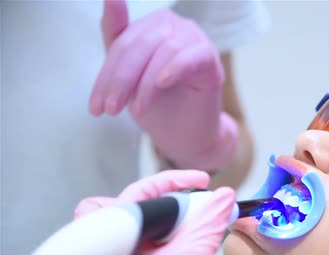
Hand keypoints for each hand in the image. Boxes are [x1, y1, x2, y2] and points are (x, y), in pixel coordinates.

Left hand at [74, 170, 235, 254]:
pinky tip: (187, 250)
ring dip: (167, 226)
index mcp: (100, 249)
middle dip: (163, 205)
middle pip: (128, 213)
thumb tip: (223, 199)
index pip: (130, 198)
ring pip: (137, 236)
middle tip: (194, 206)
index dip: (167, 184)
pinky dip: (166, 247)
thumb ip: (205, 224)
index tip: (199, 185)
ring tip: (196, 226)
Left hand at [89, 0, 237, 170]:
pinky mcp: (211, 57)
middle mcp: (175, 25)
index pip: (123, 44)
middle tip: (110, 110)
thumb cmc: (158, 104)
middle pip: (139, 45)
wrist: (186, 133)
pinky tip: (162, 84)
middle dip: (121, 81)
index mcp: (152, 25)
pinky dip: (174, 69)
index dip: (106, 76)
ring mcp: (195, 39)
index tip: (95, 108)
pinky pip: (191, 57)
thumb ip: (116, 36)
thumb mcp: (128, 75)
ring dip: (145, 84)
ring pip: (162, 51)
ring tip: (137, 110)